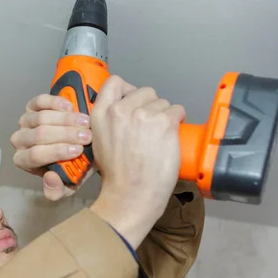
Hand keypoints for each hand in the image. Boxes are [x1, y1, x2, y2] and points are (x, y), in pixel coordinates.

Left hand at [10, 94, 94, 200]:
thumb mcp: (69, 183)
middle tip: (87, 135)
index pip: (35, 156)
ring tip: (85, 122)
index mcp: (25, 161)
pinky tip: (71, 107)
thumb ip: (59, 190)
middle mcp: (20, 141)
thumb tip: (49, 178)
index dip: (57, 152)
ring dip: (66, 119)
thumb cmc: (72, 165)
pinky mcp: (31, 106)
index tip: (79, 150)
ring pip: (41, 118)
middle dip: (65, 135)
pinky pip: (40, 101)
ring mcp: (25, 122)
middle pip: (39, 135)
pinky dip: (56, 102)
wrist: (77, 144)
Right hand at [89, 76, 185, 240]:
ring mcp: (143, 115)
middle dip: (150, 106)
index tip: (135, 101)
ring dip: (165, 116)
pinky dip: (178, 121)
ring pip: (163, 102)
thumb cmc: (117, 175)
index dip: (128, 90)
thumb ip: (108, 121)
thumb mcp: (100, 142)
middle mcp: (120, 110)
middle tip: (149, 127)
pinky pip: (178, 110)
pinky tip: (170, 137)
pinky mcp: (164, 122)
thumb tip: (125, 109)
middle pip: (145, 91)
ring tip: (159, 138)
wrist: (131, 194)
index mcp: (101, 114)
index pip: (115, 82)